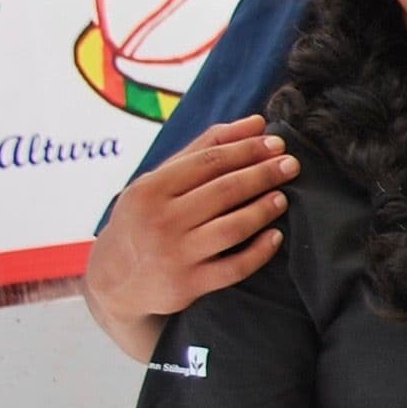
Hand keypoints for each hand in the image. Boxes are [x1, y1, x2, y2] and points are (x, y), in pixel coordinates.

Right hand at [85, 116, 298, 358]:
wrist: (115, 280)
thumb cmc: (146, 219)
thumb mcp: (160, 181)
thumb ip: (206, 148)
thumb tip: (256, 122)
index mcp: (151, 189)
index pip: (209, 162)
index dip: (247, 150)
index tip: (277, 144)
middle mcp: (161, 221)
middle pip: (225, 191)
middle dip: (263, 174)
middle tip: (291, 165)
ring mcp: (175, 254)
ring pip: (233, 227)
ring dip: (264, 209)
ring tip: (282, 197)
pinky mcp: (188, 285)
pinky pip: (235, 267)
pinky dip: (260, 251)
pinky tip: (276, 236)